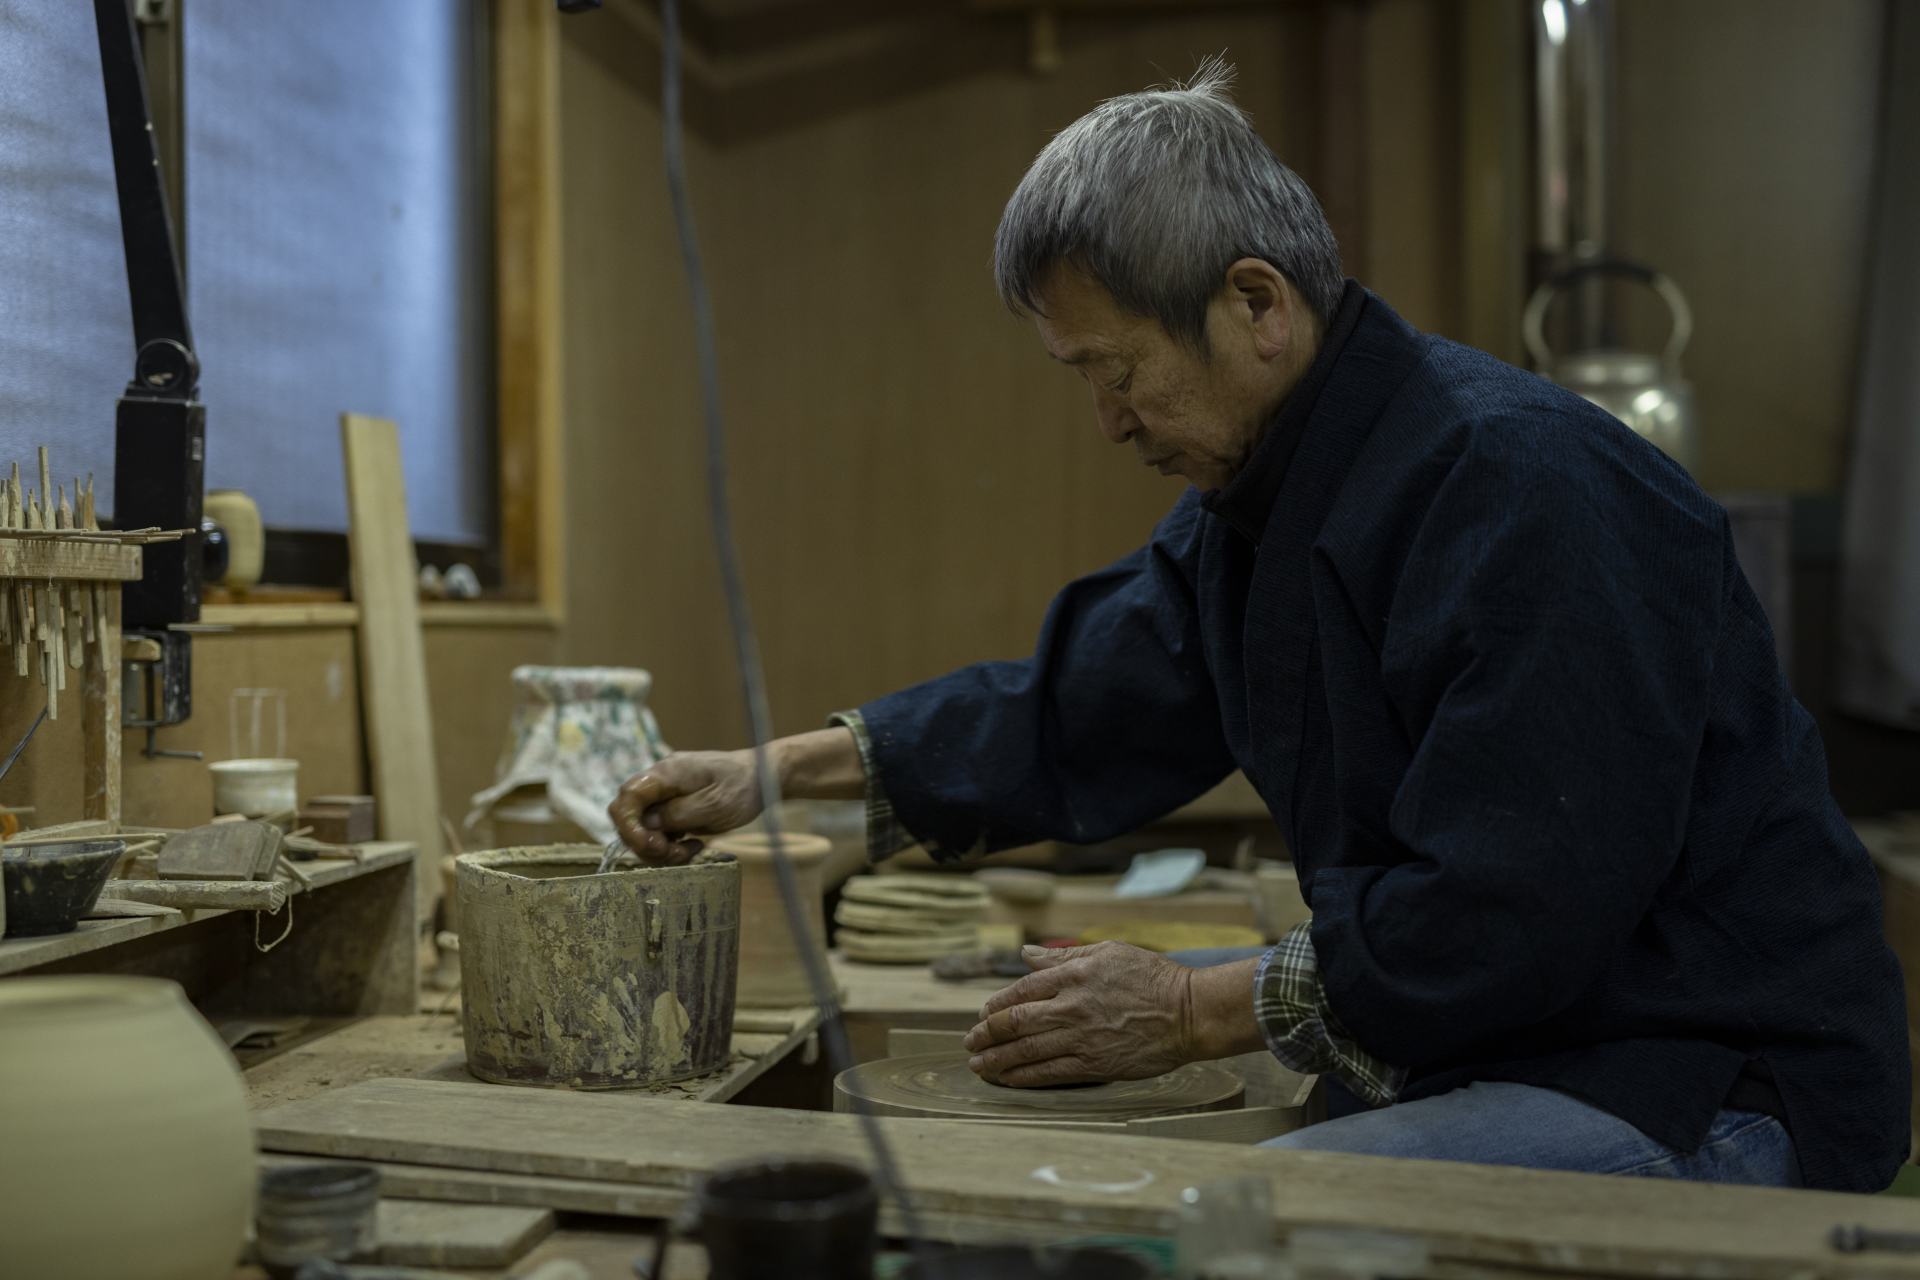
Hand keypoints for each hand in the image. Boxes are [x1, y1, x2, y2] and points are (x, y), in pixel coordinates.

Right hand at [608, 751, 762, 864]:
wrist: (763, 778)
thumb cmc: (742, 787)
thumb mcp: (714, 804)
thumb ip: (678, 814)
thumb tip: (647, 824)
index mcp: (666, 773)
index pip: (627, 797)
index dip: (629, 825)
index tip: (651, 845)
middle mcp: (660, 782)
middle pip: (631, 816)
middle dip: (646, 842)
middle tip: (674, 852)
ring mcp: (667, 796)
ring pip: (644, 828)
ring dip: (660, 848)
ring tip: (689, 851)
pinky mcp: (675, 809)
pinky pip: (660, 832)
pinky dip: (671, 846)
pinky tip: (694, 845)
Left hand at [961, 941, 1195, 1086]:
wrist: (1189, 1012)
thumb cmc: (1151, 977)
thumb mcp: (1108, 952)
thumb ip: (1062, 956)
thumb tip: (1025, 955)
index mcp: (1074, 975)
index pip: (1021, 990)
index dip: (997, 1005)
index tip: (983, 1013)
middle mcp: (1072, 1007)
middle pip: (1016, 1022)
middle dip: (987, 1034)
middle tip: (970, 1042)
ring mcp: (1081, 1038)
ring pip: (1026, 1051)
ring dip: (996, 1059)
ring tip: (978, 1065)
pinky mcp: (1094, 1065)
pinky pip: (1049, 1073)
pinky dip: (1023, 1077)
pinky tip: (1007, 1080)